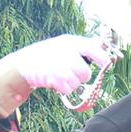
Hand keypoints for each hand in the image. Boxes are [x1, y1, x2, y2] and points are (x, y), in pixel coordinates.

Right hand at [0, 33, 114, 94]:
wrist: (23, 63)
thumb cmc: (47, 54)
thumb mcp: (64, 44)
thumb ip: (82, 47)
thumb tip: (102, 48)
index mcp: (72, 42)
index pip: (94, 50)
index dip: (103, 59)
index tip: (107, 64)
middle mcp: (68, 53)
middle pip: (86, 73)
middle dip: (81, 76)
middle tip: (72, 73)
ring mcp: (61, 66)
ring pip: (78, 82)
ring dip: (72, 82)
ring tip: (61, 75)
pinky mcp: (55, 78)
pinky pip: (69, 89)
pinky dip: (64, 88)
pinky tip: (55, 80)